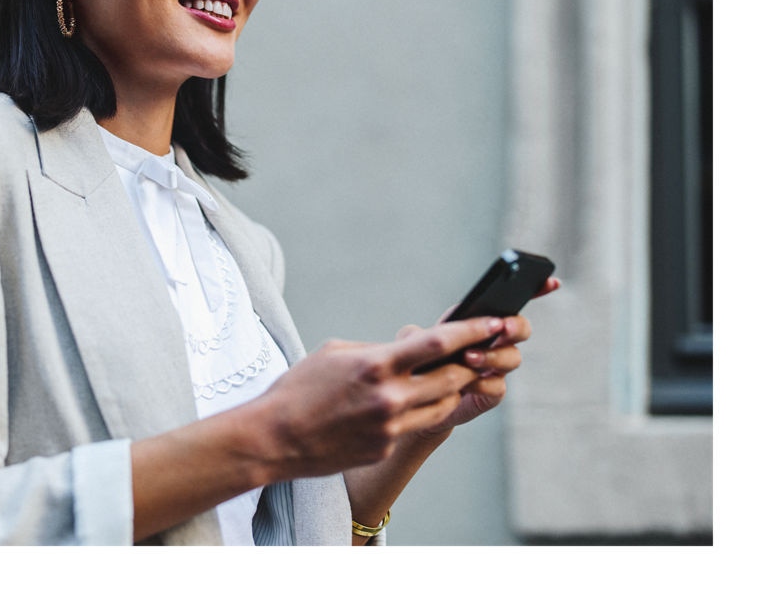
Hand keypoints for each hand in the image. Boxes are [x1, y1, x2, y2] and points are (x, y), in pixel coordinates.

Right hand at [248, 316, 508, 480]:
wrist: (275, 437)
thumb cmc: (300, 387)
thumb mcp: (336, 352)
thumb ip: (377, 351)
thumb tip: (405, 351)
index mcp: (376, 365)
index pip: (439, 343)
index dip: (472, 331)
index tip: (494, 321)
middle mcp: (389, 397)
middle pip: (452, 378)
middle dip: (470, 363)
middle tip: (480, 352)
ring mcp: (390, 427)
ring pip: (442, 406)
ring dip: (450, 390)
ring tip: (446, 377)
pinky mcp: (385, 448)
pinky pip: (415, 426)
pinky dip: (417, 412)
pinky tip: (402, 405)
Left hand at [410, 277, 559, 437]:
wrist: (418, 401)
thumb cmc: (420, 364)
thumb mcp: (413, 344)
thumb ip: (414, 335)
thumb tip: (416, 334)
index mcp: (479, 320)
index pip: (511, 301)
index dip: (536, 289)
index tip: (551, 280)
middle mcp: (494, 341)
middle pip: (521, 328)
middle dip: (515, 326)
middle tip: (500, 328)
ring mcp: (495, 367)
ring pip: (512, 357)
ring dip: (493, 355)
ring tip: (469, 357)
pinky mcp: (491, 392)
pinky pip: (497, 385)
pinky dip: (482, 382)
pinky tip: (466, 383)